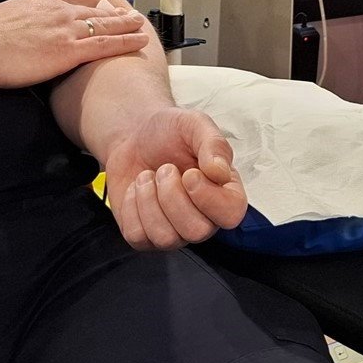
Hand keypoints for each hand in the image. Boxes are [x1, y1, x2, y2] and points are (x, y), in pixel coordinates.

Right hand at [0, 0, 147, 87]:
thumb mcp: (7, 18)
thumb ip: (24, 21)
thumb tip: (26, 29)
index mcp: (43, 4)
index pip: (71, 8)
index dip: (87, 13)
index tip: (97, 14)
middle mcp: (60, 12)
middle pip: (93, 12)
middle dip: (114, 14)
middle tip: (130, 14)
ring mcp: (67, 30)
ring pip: (105, 25)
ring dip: (125, 25)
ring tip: (140, 24)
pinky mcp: (70, 50)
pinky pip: (105, 44)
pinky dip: (126, 41)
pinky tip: (140, 41)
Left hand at [103, 106, 247, 249]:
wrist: (132, 137)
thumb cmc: (168, 133)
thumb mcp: (194, 124)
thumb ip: (214, 144)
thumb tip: (221, 172)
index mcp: (223, 192)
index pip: (231, 215)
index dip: (209, 197)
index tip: (190, 173)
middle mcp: (203, 217)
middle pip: (197, 231)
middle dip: (172, 196)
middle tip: (165, 168)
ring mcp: (174, 231)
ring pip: (165, 238)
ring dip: (149, 199)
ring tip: (149, 176)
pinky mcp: (145, 236)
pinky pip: (138, 235)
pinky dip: (131, 206)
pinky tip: (137, 189)